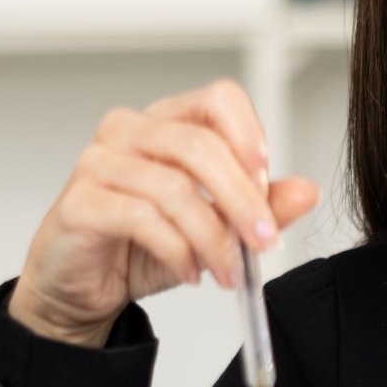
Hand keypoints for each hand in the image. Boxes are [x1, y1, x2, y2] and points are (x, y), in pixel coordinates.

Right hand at [8, 79, 322, 347]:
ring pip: (175, 188)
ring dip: (213, 238)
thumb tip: (307, 192)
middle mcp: (129, 132)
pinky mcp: (80, 202)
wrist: (82, 287)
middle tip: (264, 242)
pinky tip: (190, 271)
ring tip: (227, 271)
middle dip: (243, 200)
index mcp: (165, 123)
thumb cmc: (140, 247)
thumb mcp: (215, 229)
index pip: (217, 99)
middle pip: (201, 145)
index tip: (268, 178)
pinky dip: (177, 250)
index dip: (249, 134)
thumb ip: (260, 208)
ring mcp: (98, 163)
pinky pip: (141, 218)